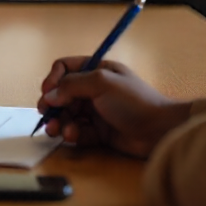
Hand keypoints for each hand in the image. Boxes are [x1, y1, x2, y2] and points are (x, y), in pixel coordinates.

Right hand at [36, 57, 192, 158]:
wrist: (159, 130)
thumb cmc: (133, 101)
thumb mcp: (102, 83)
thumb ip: (72, 85)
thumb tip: (49, 95)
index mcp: (96, 70)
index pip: (65, 69)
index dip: (53, 79)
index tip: (47, 92)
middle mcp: (94, 89)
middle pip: (62, 94)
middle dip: (52, 105)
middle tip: (45, 116)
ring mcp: (96, 111)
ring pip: (68, 115)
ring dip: (59, 122)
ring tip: (56, 130)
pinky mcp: (99, 132)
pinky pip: (78, 132)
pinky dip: (72, 134)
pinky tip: (73, 136)